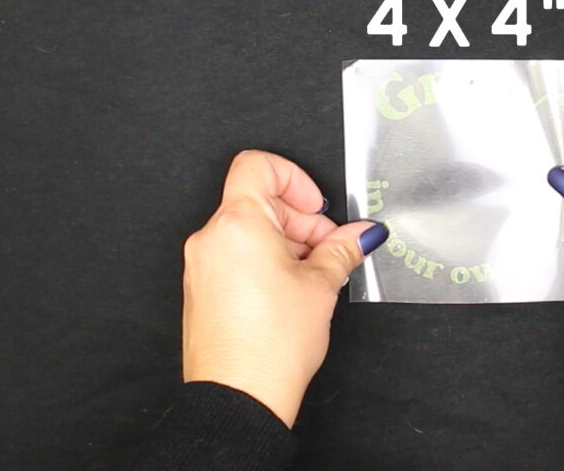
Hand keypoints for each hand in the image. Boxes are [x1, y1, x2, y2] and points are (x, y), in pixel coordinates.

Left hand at [181, 150, 387, 425]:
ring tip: (313, 276)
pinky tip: (291, 292)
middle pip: (259, 201)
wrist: (238, 399)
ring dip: (286, 243)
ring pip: (249, 230)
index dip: (294, 177)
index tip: (317, 206)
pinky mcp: (201, 290)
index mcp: (238, 223)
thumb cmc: (271, 345)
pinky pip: (235, 256)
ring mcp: (202, 265)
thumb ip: (343, 248)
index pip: (258, 165)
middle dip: (301, 220)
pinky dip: (265, 262)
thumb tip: (361, 233)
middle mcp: (212, 238)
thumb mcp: (321, 286)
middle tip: (328, 249)